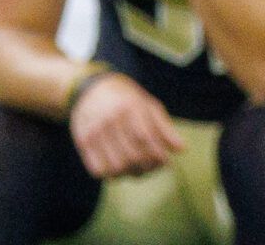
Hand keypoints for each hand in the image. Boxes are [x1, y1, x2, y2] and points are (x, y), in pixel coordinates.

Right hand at [69, 72, 184, 178]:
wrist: (91, 89)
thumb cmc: (126, 99)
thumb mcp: (148, 105)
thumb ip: (164, 128)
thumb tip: (182, 150)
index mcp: (130, 107)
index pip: (145, 138)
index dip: (157, 155)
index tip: (166, 162)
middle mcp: (111, 119)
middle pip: (131, 155)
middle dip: (146, 168)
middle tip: (153, 168)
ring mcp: (94, 131)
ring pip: (115, 167)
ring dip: (130, 174)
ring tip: (138, 170)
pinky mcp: (82, 141)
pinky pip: (97, 169)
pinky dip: (111, 175)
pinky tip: (120, 169)